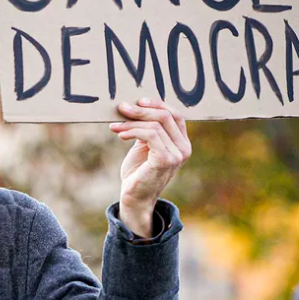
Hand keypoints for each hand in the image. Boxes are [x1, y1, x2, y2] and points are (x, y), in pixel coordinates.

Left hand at [109, 98, 191, 237]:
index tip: (138, 101)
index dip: (158, 104)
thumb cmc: (138, 173)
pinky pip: (150, 135)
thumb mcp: (143, 147)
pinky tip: (120, 134)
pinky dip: (133, 131)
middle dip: (141, 110)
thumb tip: (135, 106)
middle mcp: (184, 148)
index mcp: (182, 143)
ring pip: (156, 125)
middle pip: (166, 116)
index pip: (176, 115)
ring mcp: (177, 154)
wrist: (135, 198)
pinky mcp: (166, 159)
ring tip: (114, 125)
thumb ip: (147, 130)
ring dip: (131, 122)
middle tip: (121, 108)